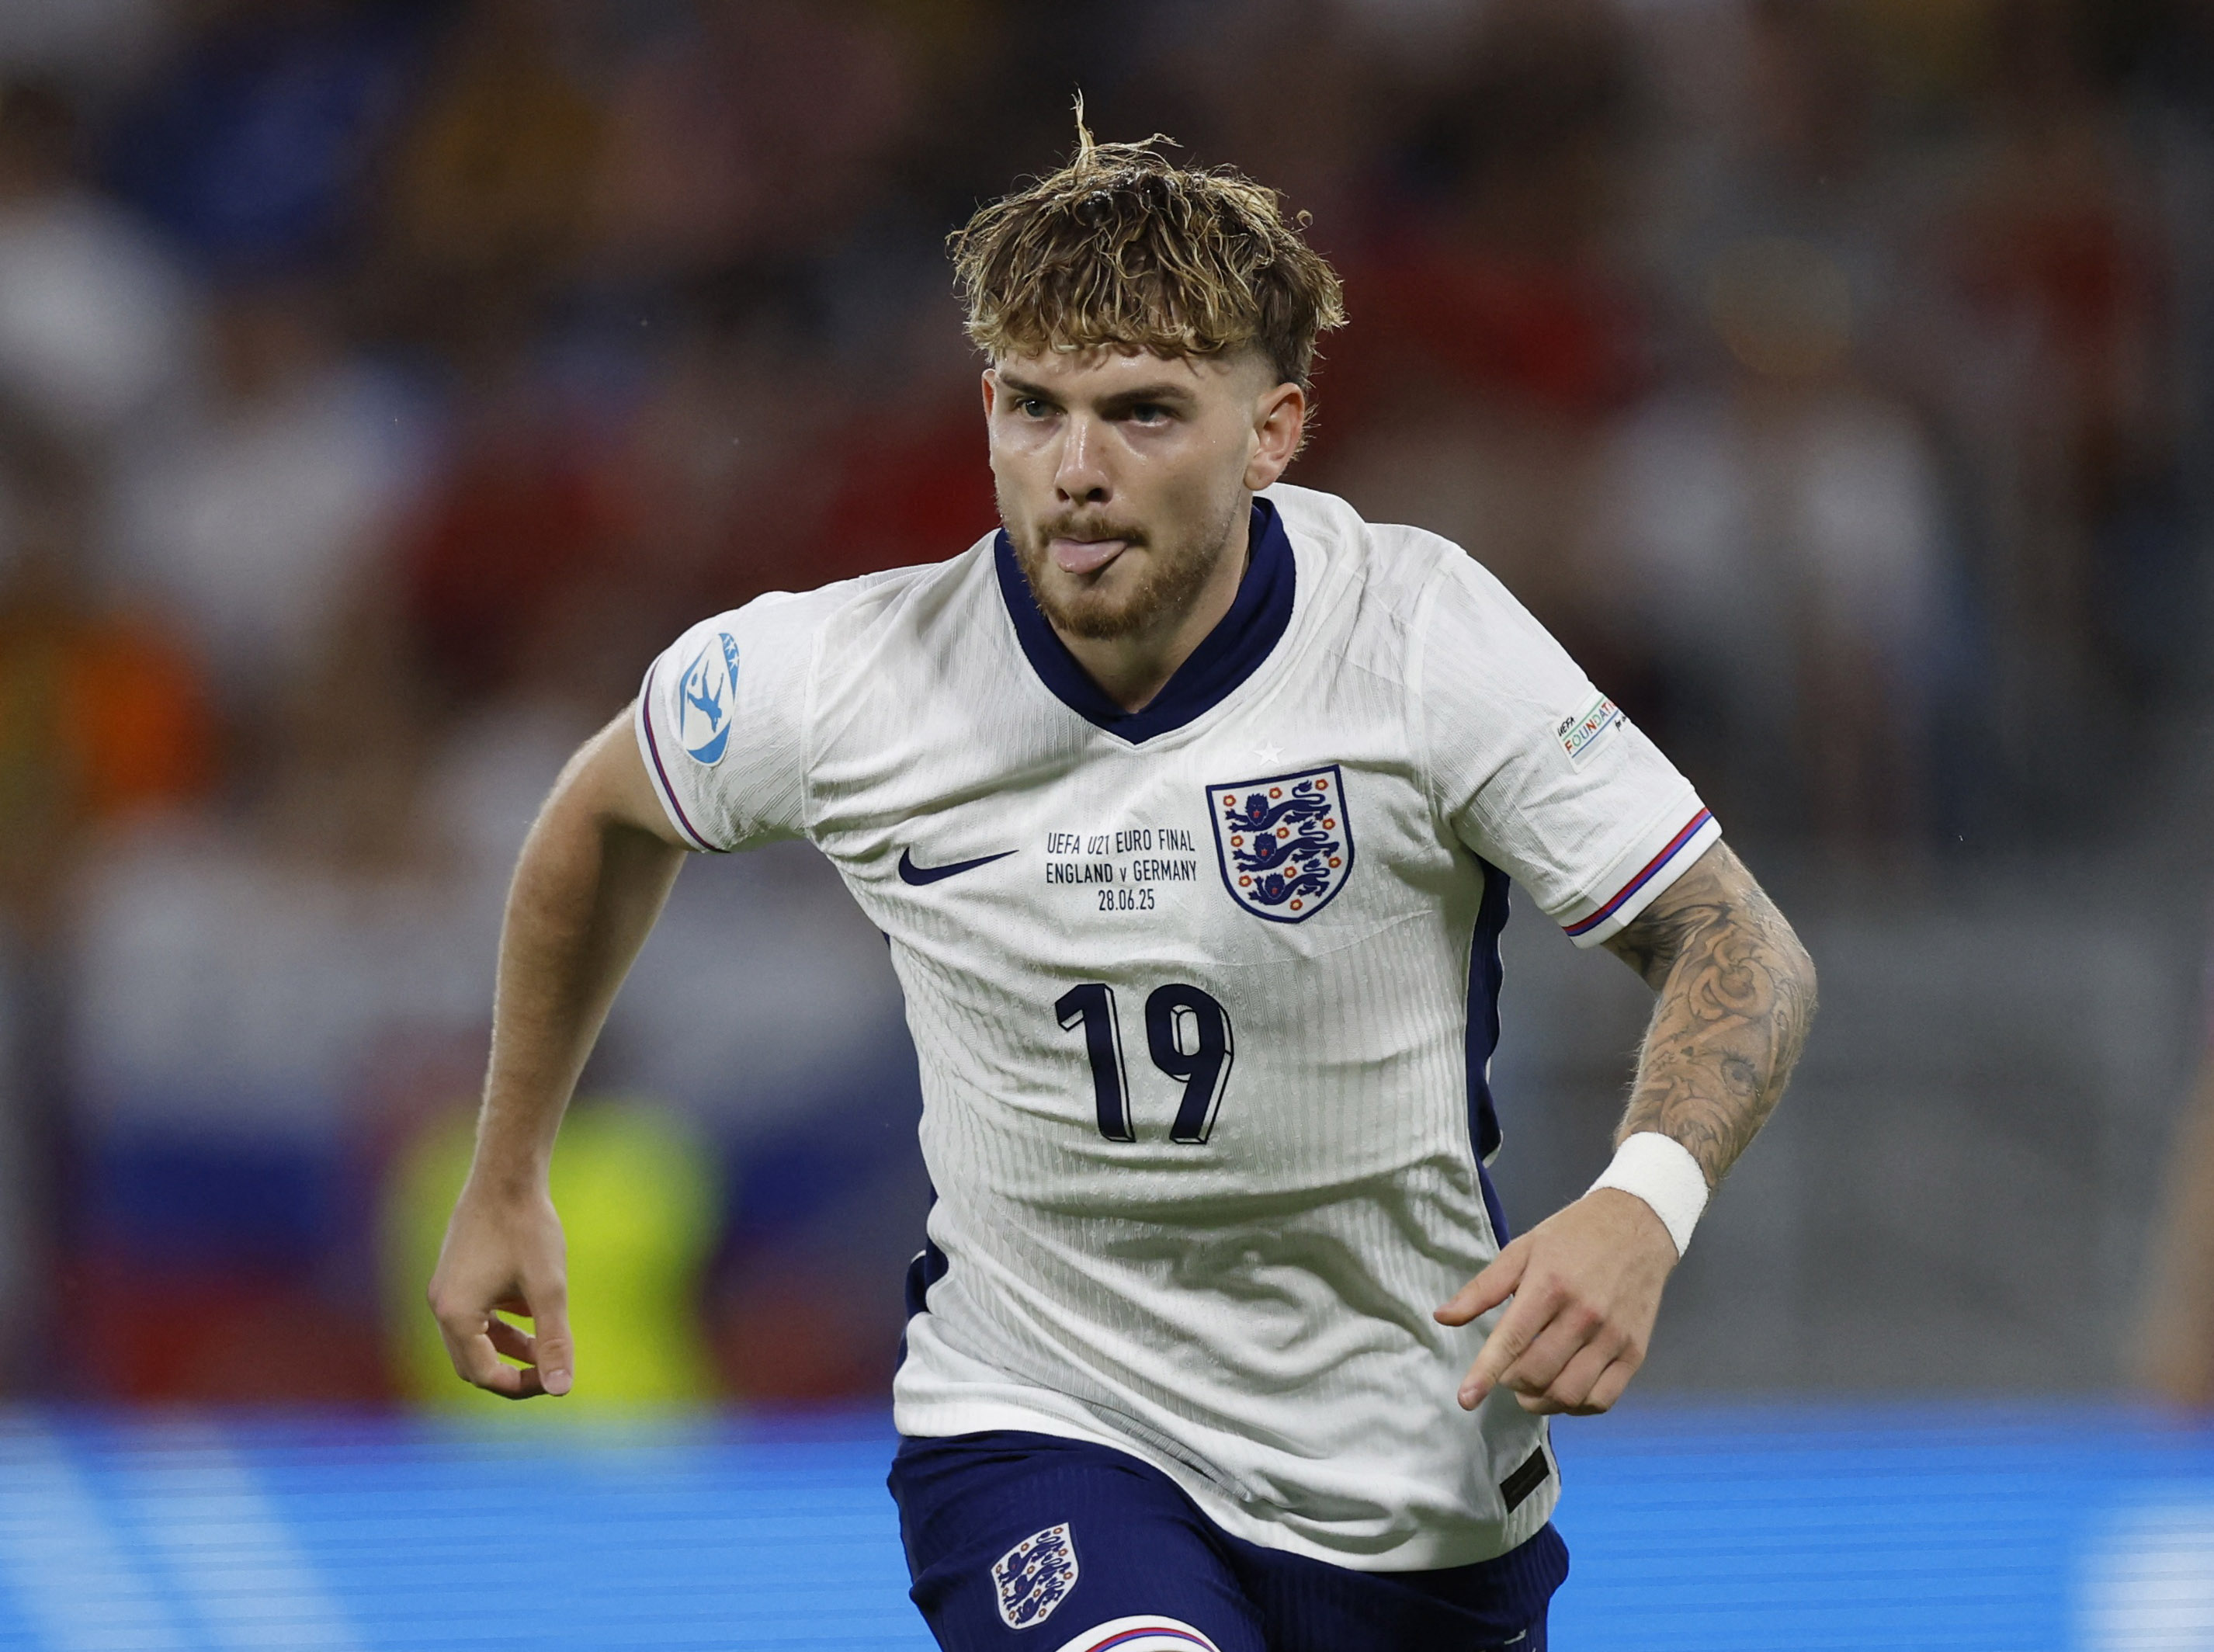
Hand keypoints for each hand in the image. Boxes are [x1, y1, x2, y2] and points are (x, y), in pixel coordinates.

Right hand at [427, 1181, 573, 1399]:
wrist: (507, 1174)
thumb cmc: (528, 1228)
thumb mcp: (549, 1289)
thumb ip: (555, 1341)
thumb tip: (562, 1391)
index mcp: (456, 1316)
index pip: (485, 1375)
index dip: (523, 1384)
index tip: (557, 1376)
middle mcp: (441, 1306)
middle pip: (472, 1364)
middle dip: (512, 1371)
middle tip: (551, 1368)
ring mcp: (445, 1289)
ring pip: (473, 1340)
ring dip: (507, 1349)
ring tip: (545, 1347)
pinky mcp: (455, 1274)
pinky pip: (474, 1315)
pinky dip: (500, 1324)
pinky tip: (533, 1313)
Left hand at [1434, 1189, 1676, 1416]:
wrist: (1637, 1224)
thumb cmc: (1572, 1236)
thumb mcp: (1522, 1250)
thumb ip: (1483, 1288)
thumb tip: (1442, 1317)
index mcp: (1549, 1286)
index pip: (1511, 1341)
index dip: (1485, 1374)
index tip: (1466, 1399)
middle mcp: (1583, 1315)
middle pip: (1537, 1374)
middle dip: (1511, 1383)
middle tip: (1506, 1373)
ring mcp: (1612, 1337)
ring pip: (1568, 1394)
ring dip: (1540, 1401)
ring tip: (1529, 1388)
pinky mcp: (1635, 1352)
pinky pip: (1602, 1400)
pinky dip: (1576, 1407)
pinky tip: (1562, 1392)